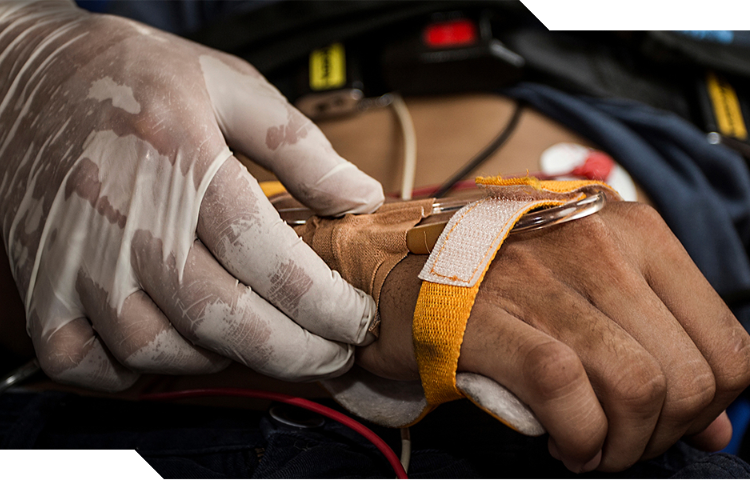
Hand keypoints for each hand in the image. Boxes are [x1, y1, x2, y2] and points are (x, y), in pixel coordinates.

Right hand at [0, 1, 382, 389]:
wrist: (22, 78)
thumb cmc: (132, 78)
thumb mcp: (228, 83)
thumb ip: (299, 146)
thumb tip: (360, 198)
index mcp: (179, 155)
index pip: (262, 252)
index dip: (321, 302)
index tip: (355, 322)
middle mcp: (122, 213)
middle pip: (215, 314)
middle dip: (290, 351)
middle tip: (330, 356)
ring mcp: (73, 255)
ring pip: (152, 348)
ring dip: (217, 361)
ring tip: (255, 343)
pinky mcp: (38, 283)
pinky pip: (80, 361)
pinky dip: (130, 376)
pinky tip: (171, 350)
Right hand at [358, 201, 749, 471]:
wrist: (392, 262)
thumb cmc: (495, 279)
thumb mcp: (591, 289)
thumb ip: (659, 345)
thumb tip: (718, 425)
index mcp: (632, 229)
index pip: (729, 341)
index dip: (713, 405)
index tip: (672, 425)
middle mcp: (596, 242)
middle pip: (688, 375)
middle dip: (664, 434)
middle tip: (622, 444)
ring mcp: (540, 275)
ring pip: (637, 385)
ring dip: (621, 445)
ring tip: (592, 449)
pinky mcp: (488, 313)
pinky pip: (566, 391)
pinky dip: (579, 436)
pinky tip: (565, 445)